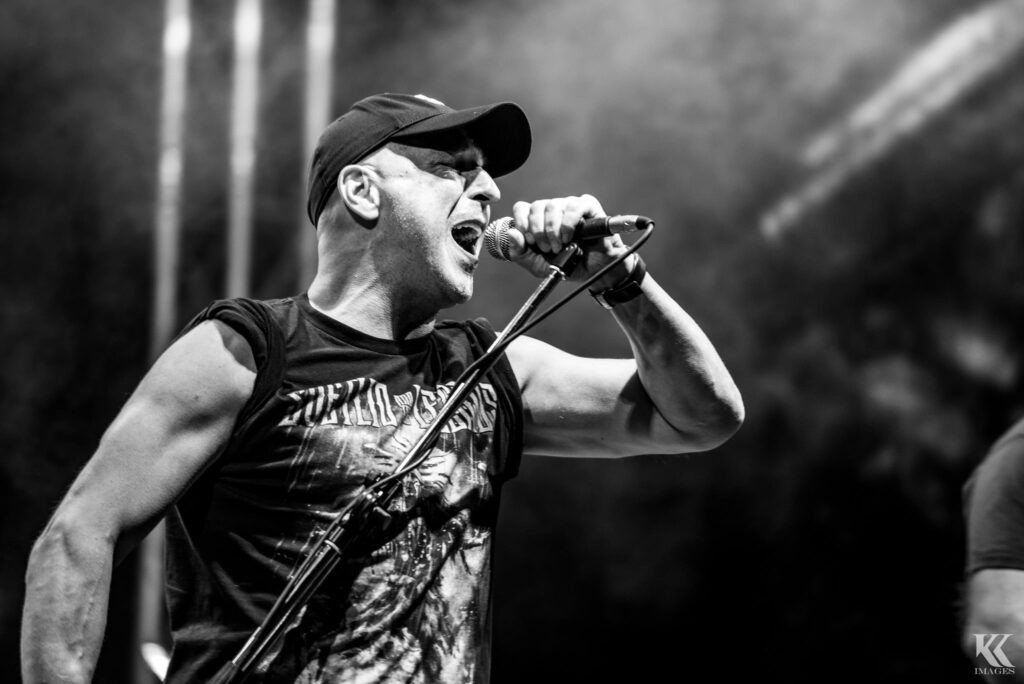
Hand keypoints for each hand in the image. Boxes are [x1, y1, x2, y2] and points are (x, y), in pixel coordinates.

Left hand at [505, 195, 635, 288]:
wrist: (593, 272)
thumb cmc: (566, 266)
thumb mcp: (536, 265)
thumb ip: (520, 252)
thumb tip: (511, 233)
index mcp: (538, 220)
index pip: (522, 208)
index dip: (522, 222)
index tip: (528, 240)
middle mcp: (553, 210)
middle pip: (536, 205)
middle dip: (538, 230)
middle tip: (547, 248)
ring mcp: (570, 206)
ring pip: (553, 205)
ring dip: (553, 229)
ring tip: (560, 246)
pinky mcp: (588, 206)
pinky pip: (574, 206)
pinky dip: (568, 223)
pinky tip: (569, 237)